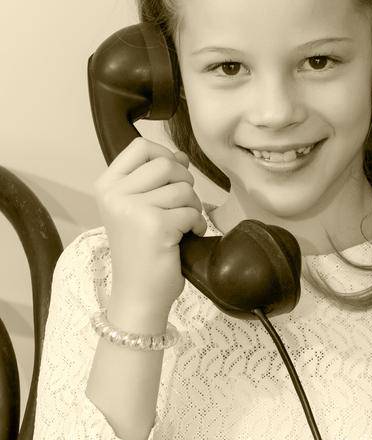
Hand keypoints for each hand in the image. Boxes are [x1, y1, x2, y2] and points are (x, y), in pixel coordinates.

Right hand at [95, 138, 206, 327]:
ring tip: (183, 225)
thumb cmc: (143, 251)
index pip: (140, 147)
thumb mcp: (141, 209)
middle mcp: (114, 194)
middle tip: (182, 208)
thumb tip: (180, 156)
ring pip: (183, 188)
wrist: (138, 293)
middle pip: (166, 164)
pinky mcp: (154, 225)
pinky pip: (191, 212)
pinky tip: (187, 237)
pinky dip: (197, 225)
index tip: (173, 177)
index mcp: (106, 185)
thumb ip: (156, 181)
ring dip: (193, 207)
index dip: (165, 155)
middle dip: (185, 184)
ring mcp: (131, 208)